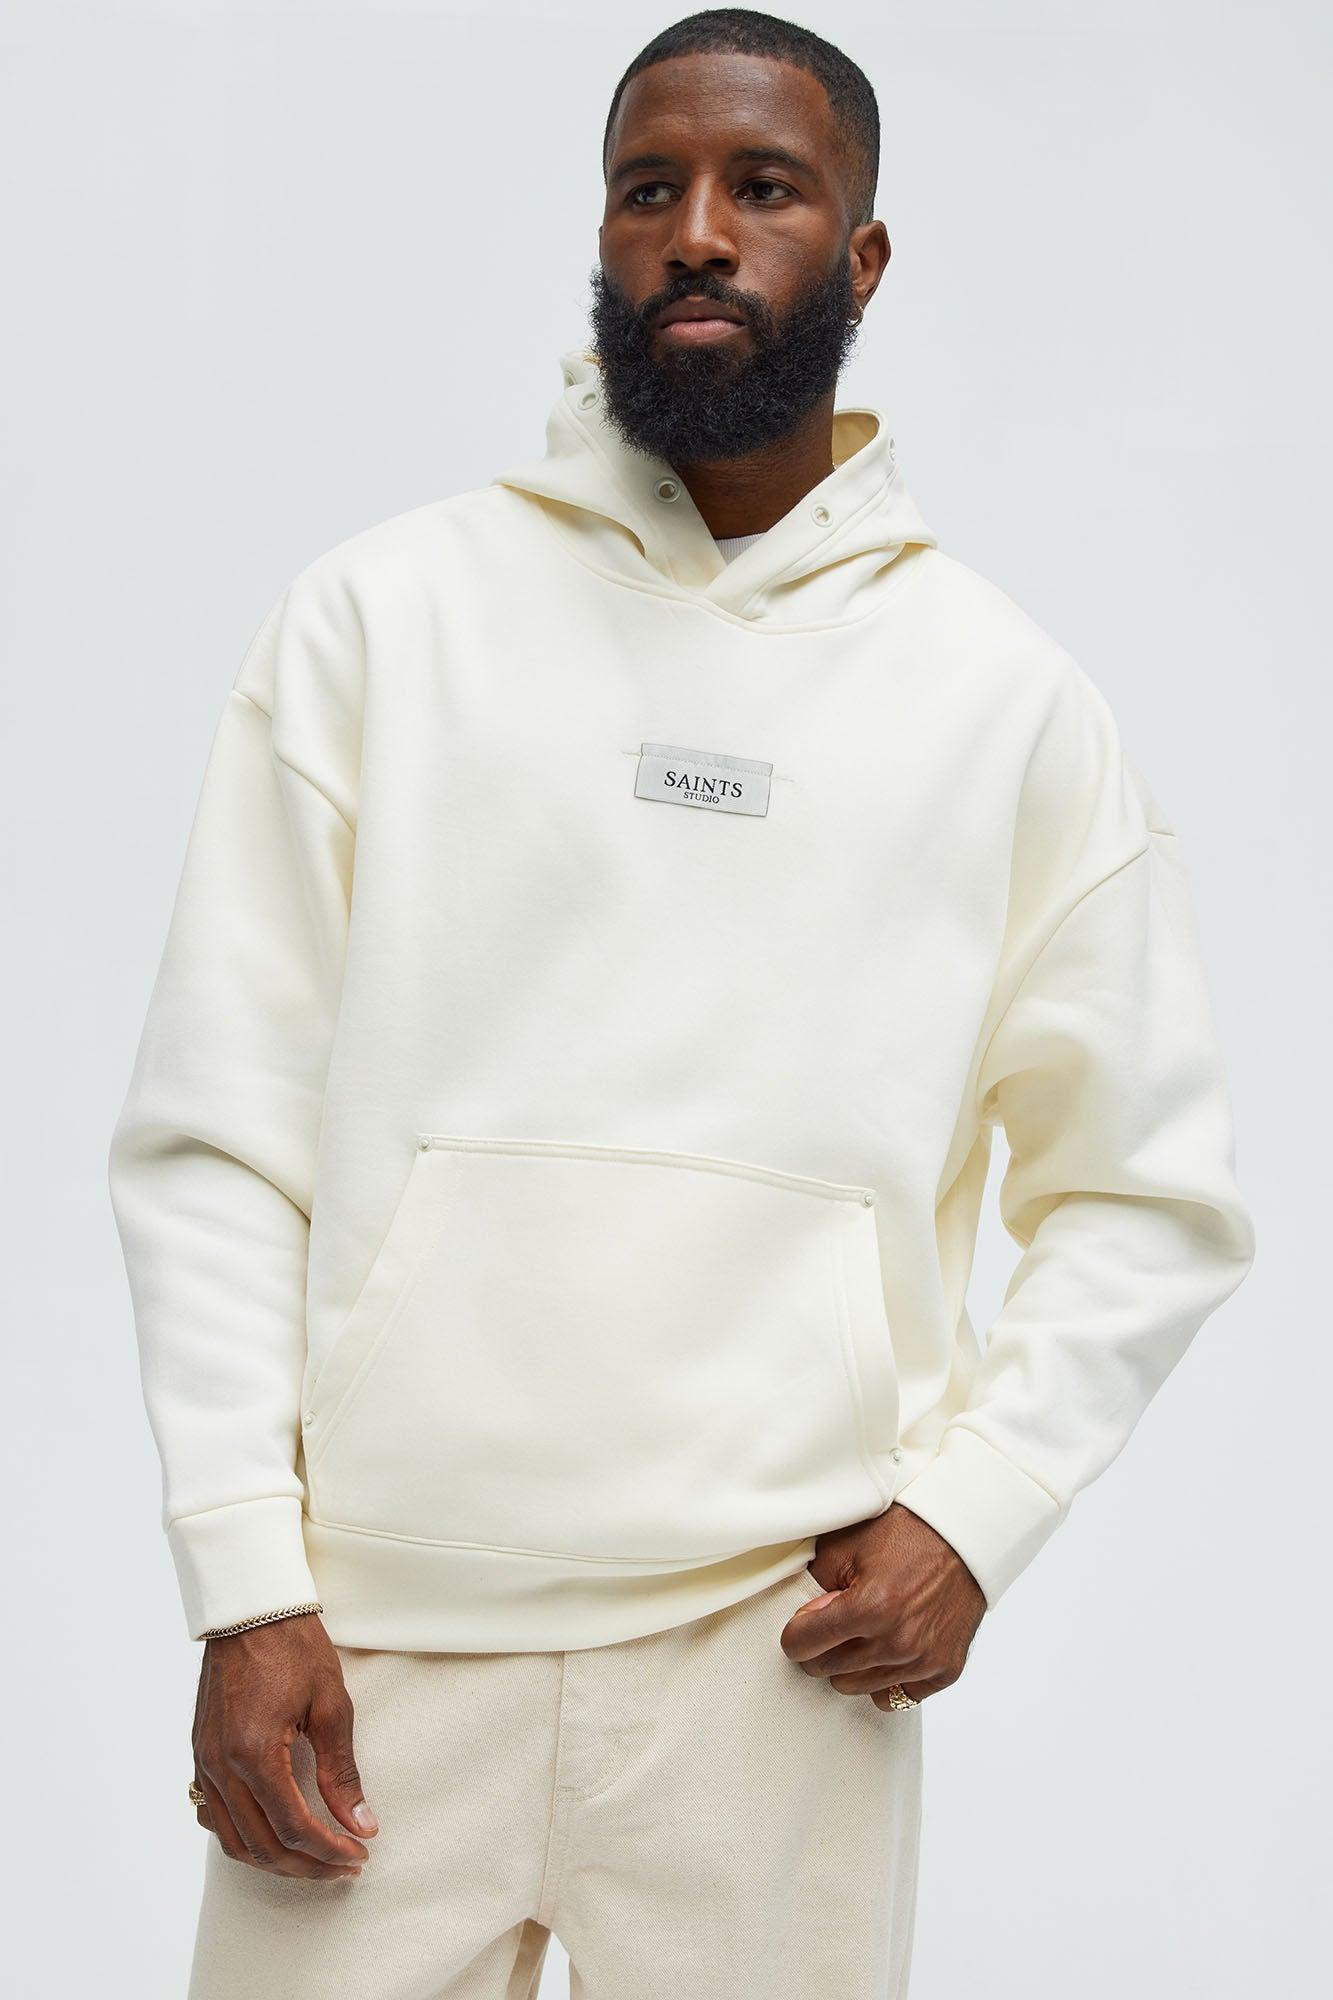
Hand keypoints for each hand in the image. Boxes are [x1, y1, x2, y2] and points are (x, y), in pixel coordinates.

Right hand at [190, 1611, 378, 1877]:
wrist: (251, 1607)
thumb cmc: (294, 1647)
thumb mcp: (331, 1705)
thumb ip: (342, 1772)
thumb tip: (362, 1824)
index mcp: (256, 1754)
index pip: (295, 1828)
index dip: (330, 1850)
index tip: (360, 1855)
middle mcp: (222, 1766)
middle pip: (262, 1845)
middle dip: (306, 1866)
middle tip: (343, 1867)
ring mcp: (205, 1761)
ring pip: (233, 1839)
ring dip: (274, 1860)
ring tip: (312, 1860)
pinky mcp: (200, 1752)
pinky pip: (213, 1814)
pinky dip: (242, 1836)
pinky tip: (270, 1833)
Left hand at [780, 1502, 986, 1707]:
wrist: (962, 1536)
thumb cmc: (903, 1533)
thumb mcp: (846, 1545)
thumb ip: (815, 1586)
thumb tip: (803, 1620)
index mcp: (869, 1607)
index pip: (801, 1645)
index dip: (796, 1631)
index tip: (804, 1622)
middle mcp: (896, 1642)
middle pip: (826, 1670)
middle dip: (821, 1647)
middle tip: (835, 1622)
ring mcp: (922, 1661)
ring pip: (856, 1687)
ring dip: (852, 1664)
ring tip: (865, 1631)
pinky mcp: (944, 1671)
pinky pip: (894, 1697)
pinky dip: (885, 1677)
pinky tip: (889, 1648)